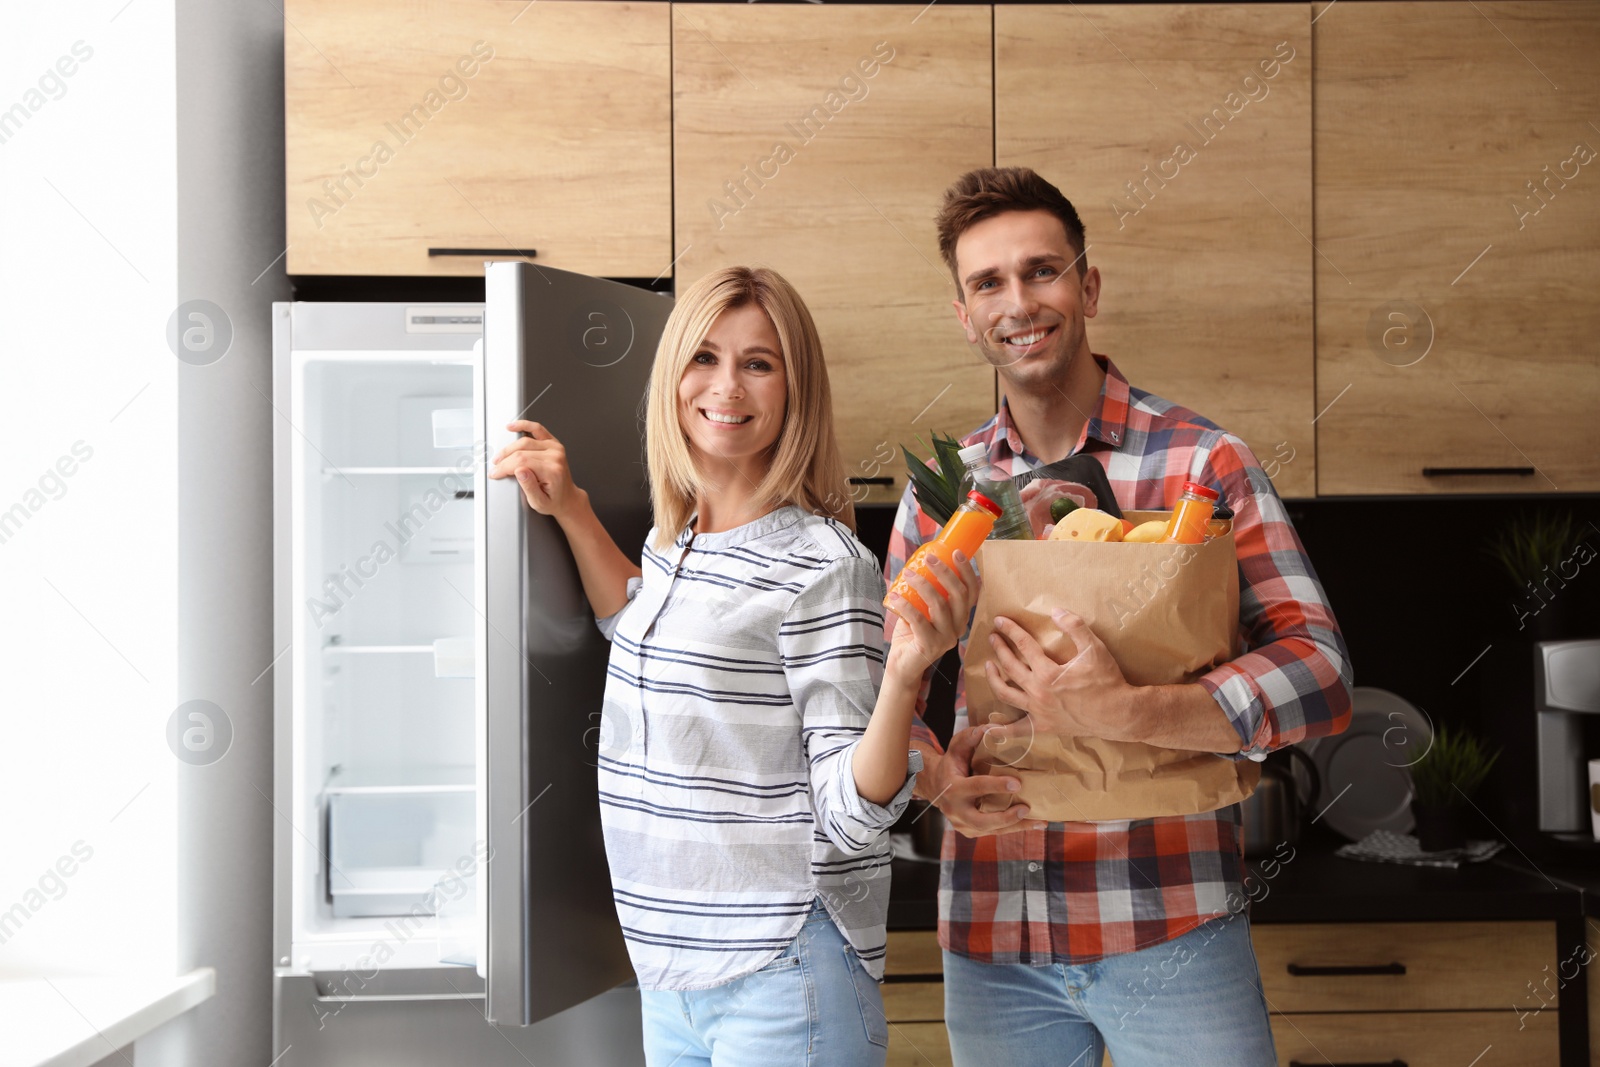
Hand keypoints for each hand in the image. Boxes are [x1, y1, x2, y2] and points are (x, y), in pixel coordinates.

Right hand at [488, 421, 579, 517]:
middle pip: (521, 452)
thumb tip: (519, 471)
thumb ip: (529, 487)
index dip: (504, 467)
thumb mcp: (539, 502)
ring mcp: (555, 448)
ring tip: (500, 457)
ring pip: (525, 441)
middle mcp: (555, 456)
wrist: (567, 498)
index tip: (495, 473)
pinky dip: (524, 425)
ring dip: (509, 448)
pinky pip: (537, 429)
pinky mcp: (553, 443)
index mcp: (552, 470)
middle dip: (504, 460)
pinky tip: (513, 426)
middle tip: (496, 468)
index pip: (521, 462)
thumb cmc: (554, 500)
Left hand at [884, 550, 980, 687]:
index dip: (967, 571)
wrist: (903, 665)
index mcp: (961, 617)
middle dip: (945, 572)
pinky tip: (894, 597)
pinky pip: (919, 621)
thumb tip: (916, 563)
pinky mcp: (930, 647)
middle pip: (959, 595)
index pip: (972, 592)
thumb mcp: (923, 610)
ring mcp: (946, 639)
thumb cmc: (913, 633)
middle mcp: (959, 628)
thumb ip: (926, 593)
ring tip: (907, 573)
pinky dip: (905, 606)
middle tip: (929, 558)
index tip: (956, 552)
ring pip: (940, 605)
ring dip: (922, 585)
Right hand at [918, 727, 1045, 836]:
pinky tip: (1032, 824)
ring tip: (1039, 821)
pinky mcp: (970, 831)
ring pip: (991, 830)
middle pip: (981, 820)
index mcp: (952, 788)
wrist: (936, 786)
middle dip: (1005, 817)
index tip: (1017, 783)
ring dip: (1016, 827)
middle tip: (1026, 808)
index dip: (996, 786)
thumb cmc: (951, 764)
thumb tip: (991, 728)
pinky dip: (1014, 829)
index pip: (976, 787)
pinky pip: (994, 832)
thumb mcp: (956, 748)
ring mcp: (962, 824)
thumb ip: (970, 737)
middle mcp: (956, 810)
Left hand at [982, 609, 1139, 745]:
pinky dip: (1000, 731)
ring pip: (1006, 694)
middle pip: (1010, 666)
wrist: (1119, 714)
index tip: (1000, 620)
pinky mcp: (1043, 727)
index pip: (1023, 645)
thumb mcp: (1095, 648)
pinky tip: (987, 730)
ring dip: (994, 678)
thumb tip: (1055, 611)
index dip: (1010, 630)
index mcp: (1048, 672)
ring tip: (988, 667)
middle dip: (999, 649)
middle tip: (993, 638)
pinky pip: (1017, 731)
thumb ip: (1075, 627)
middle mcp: (1038, 692)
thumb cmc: (1107, 681)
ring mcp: (1038, 711)